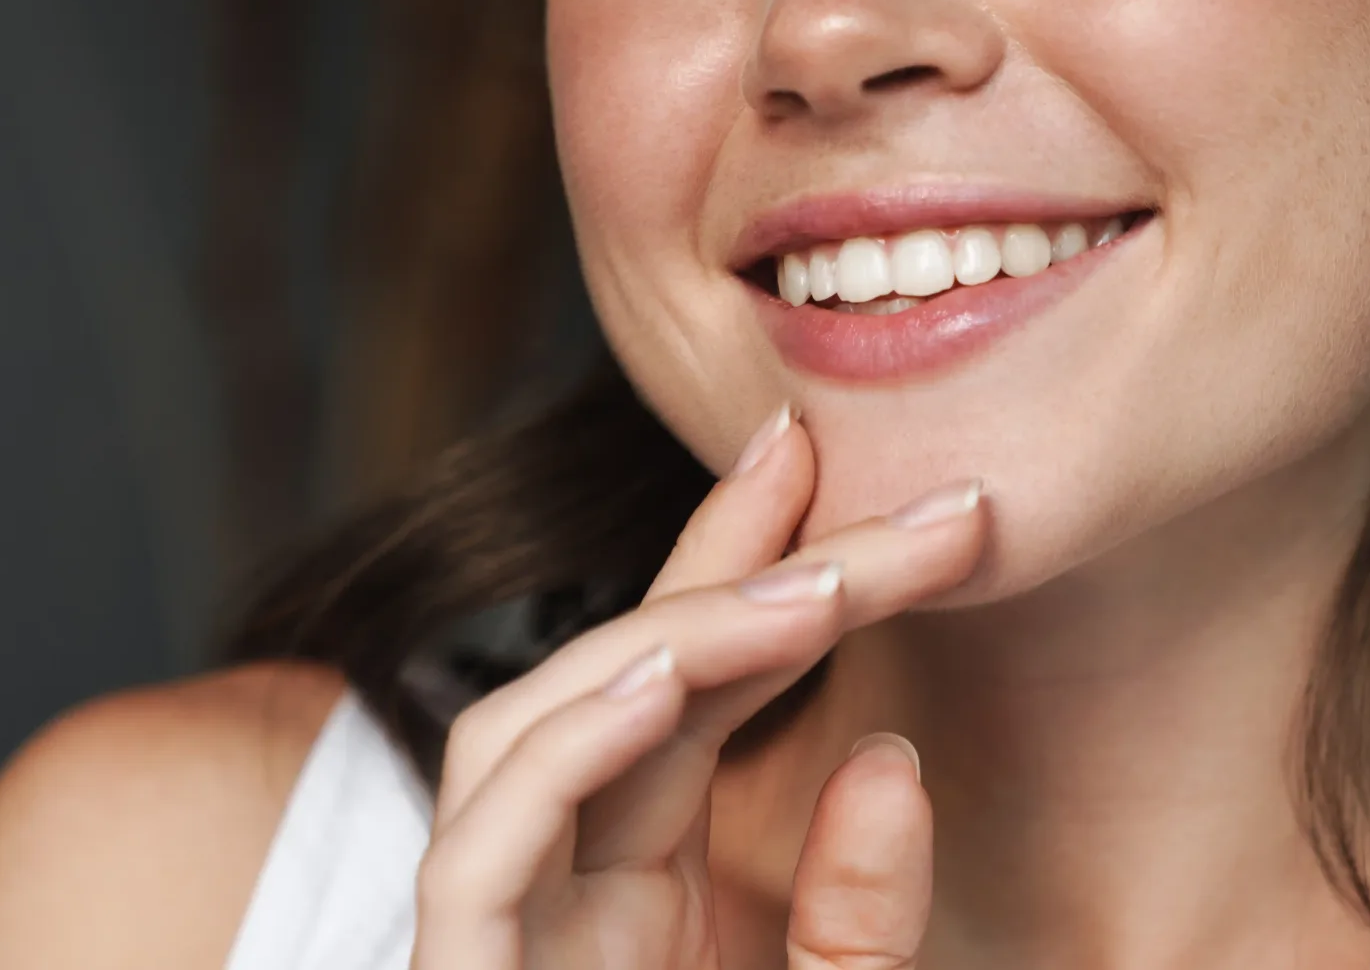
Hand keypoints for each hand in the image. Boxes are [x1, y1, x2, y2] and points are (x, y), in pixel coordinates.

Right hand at [411, 407, 986, 969]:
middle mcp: (559, 890)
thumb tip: (889, 758)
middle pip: (629, 679)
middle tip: (859, 474)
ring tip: (816, 590)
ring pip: (529, 732)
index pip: (696, 689)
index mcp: (637, 895)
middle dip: (742, 566)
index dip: (756, 563)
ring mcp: (501, 935)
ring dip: (664, 641)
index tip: (819, 447)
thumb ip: (860, 921)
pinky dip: (562, 759)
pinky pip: (479, 856)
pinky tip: (664, 686)